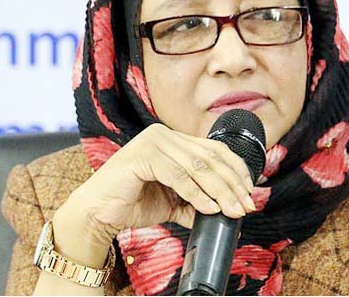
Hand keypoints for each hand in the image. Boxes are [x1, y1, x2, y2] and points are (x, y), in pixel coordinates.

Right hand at [55, 123, 256, 247]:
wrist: (97, 213)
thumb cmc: (132, 203)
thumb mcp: (173, 201)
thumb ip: (198, 201)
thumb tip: (229, 209)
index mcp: (173, 140)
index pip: (215, 150)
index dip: (236, 170)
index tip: (251, 192)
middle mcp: (164, 135)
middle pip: (210, 158)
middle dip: (233, 184)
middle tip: (247, 205)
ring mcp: (153, 142)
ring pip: (198, 167)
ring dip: (221, 191)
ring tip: (234, 210)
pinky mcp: (142, 156)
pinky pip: (178, 176)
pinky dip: (197, 194)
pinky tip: (210, 208)